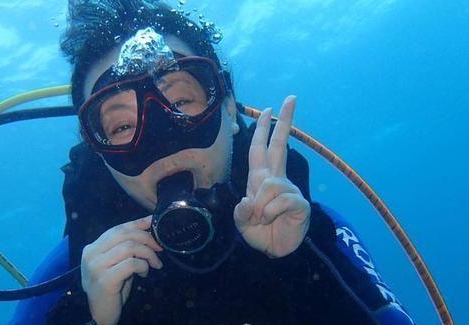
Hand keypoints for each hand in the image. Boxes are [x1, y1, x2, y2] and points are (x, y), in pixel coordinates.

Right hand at [81, 216, 163, 324]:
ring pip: (130, 247)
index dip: (137, 223)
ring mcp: (96, 267)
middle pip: (124, 234)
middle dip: (146, 238)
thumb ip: (127, 246)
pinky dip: (143, 266)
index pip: (117, 229)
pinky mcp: (105, 280)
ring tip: (153, 264)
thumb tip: (147, 225)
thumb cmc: (111, 289)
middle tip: (159, 247)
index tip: (152, 222)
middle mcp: (91, 255)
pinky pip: (131, 264)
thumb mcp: (118, 263)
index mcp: (92, 248)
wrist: (100, 315)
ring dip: (148, 254)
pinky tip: (144, 273)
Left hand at [234, 96, 309, 257]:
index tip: (268, 109)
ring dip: (261, 206)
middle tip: (290, 99)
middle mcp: (276, 179)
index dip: (263, 130)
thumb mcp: (242, 221)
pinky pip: (280, 200)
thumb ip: (241, 211)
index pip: (261, 149)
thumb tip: (249, 200)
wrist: (276, 251)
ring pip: (270, 185)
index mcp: (261, 179)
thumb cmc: (259, 232)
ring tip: (263, 218)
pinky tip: (273, 220)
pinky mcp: (299, 203)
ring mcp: (289, 190)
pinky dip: (270, 213)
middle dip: (284, 122)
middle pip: (279, 146)